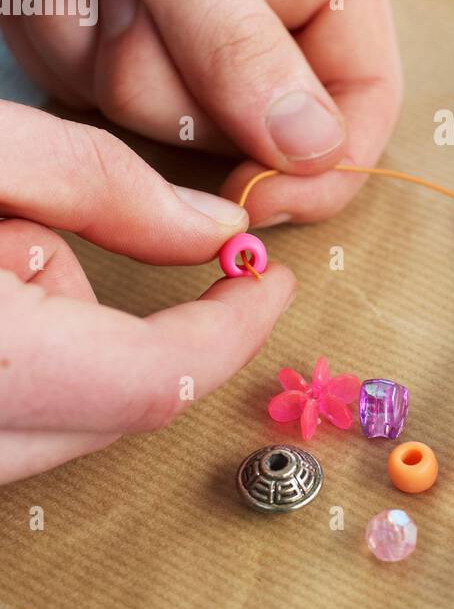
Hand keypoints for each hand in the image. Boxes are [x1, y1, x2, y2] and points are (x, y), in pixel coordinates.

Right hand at [0, 103, 294, 483]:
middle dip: (123, 325)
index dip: (232, 329)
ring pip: (56, 423)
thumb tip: (206, 230)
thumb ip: (96, 184)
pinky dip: (16, 362)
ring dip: (55, 341)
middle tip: (71, 239)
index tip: (271, 284)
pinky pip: (6, 422)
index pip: (155, 381)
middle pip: (112, 413)